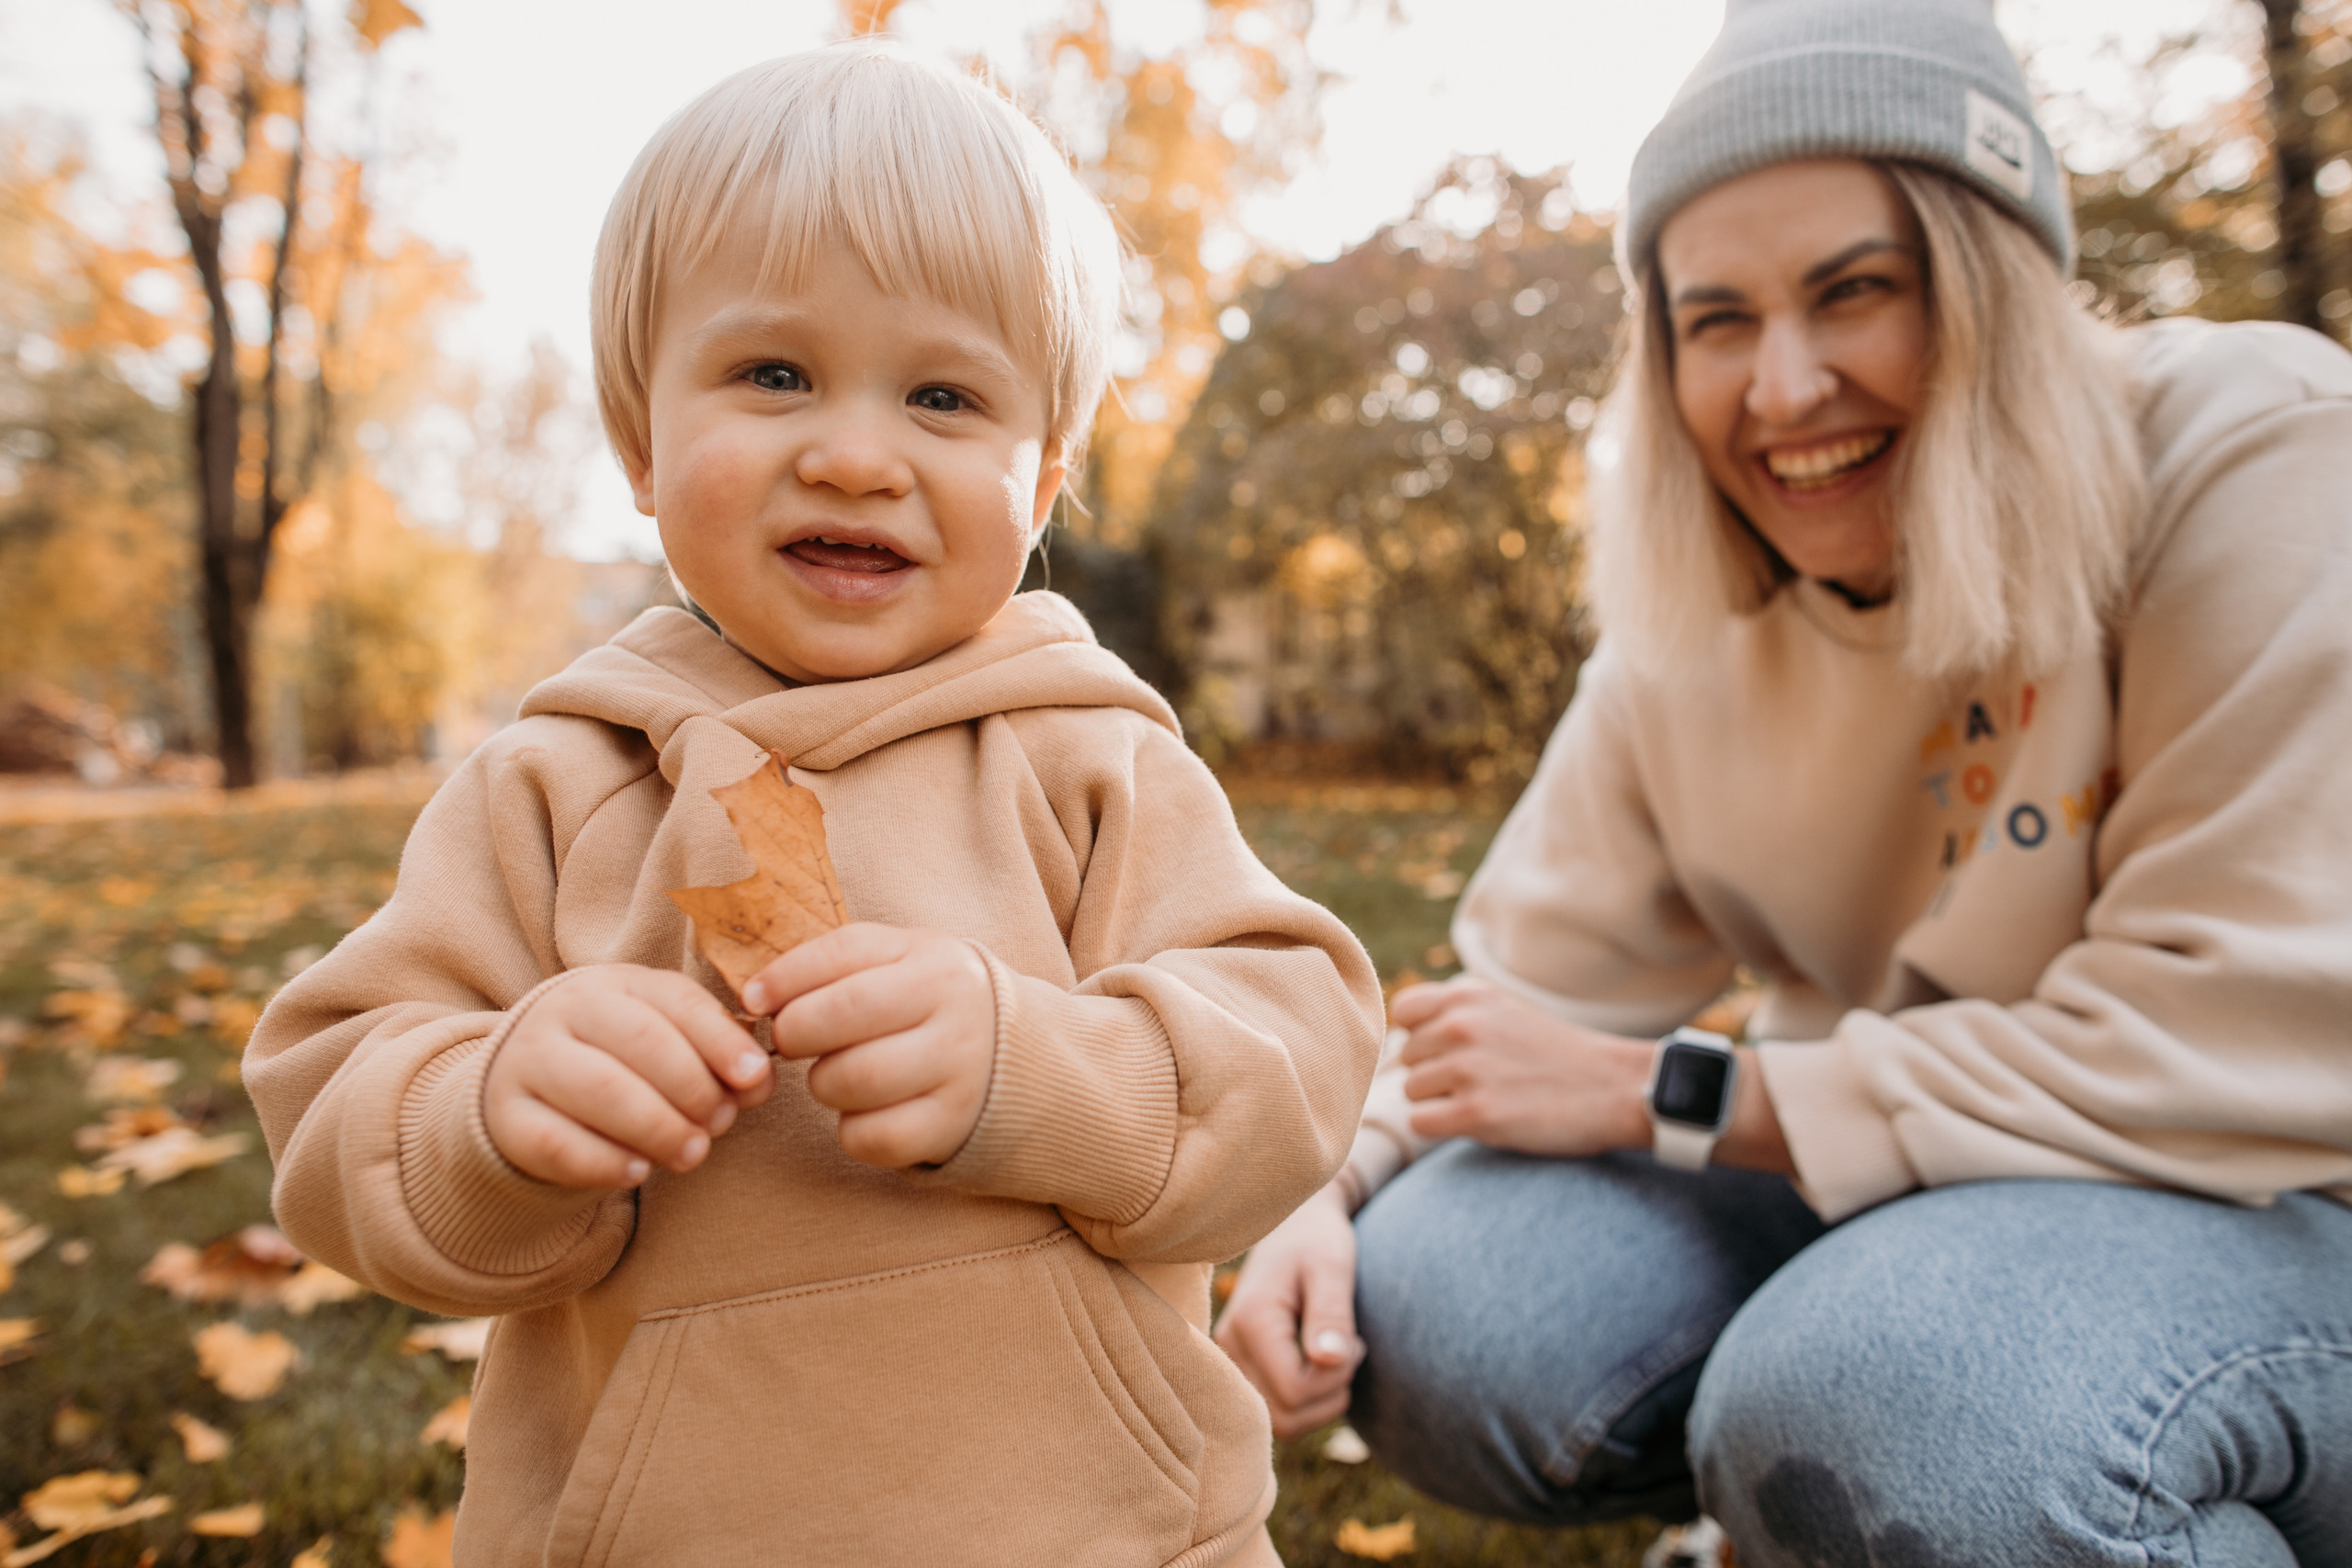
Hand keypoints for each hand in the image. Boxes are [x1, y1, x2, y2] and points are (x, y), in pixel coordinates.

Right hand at [485, 964, 774, 1188]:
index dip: (721, 1041)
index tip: (755, 1078)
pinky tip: (638, 1172)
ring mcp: (528, 1061)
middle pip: (642, 1041)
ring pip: (601, 1089)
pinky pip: (557, 1142)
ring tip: (692, 1153)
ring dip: (659, 1127)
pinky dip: (605, 1162)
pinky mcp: (506, 1118)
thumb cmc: (619, 1062)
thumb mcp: (667, 1043)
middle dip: (693, 1087)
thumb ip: (716, 1056)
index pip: (677, 1001)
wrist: (526, 1089)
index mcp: (615, 983)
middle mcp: (565, 1011)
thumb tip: (757, 1081)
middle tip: (720, 1124)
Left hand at [742, 924, 994, 1168]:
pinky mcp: (952, 1125)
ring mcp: (960, 1069)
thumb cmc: (926, 1004)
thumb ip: (833, 966)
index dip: (786, 977)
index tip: (754, 1000)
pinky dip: (851, 1130)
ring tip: (837, 1075)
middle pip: (843, 1017)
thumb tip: (755, 997)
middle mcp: (955, 1008)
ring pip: (854, 1080)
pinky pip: (873, 1137)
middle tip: (794, 1042)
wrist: (1009, 1056)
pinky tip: (865, 1111)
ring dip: (824, 1083)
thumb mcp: (897, 963)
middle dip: (796, 1033)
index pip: (845, 953)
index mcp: (933, 959)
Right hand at [1215, 1184, 1362, 1438]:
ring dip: (1321, 1401)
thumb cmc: (1318, 1240)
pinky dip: (1308, 1401)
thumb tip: (1330, 1360)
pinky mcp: (1241, 1369)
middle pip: (1285, 1418)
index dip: (1335, 1377)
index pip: (1294, 1391)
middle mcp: (1230, 1347)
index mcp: (1251, 1320)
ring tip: (1333, 1352)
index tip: (1352, 1340)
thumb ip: (1332, 1313)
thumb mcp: (1333, 1266)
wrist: (1294, 1227)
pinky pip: (1277, 1414)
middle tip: (1346, 1348)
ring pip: (1282, 1424)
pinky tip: (1318, 1362)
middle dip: (1329, 1394)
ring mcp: (1231, 1362)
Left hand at [1391, 978, 1651, 1156]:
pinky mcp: (1476, 1113)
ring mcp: (1466, 1069)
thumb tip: (1398, 1039)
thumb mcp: (1503, 1010)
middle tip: (1481, 1081)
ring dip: (1440, 1102)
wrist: (1611, 1087)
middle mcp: (1460, 1026)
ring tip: (1486, 1098)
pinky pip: (1420, 1122)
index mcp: (1466, 996)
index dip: (1420, 1036)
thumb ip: (1452, 1013)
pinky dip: (1442, 1128)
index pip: (1402, 1011)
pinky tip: (1479, 1121)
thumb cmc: (1553, 1053)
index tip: (1451, 1050)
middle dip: (1434, 1073)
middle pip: (1407, 1058)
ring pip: (1411, 1091)